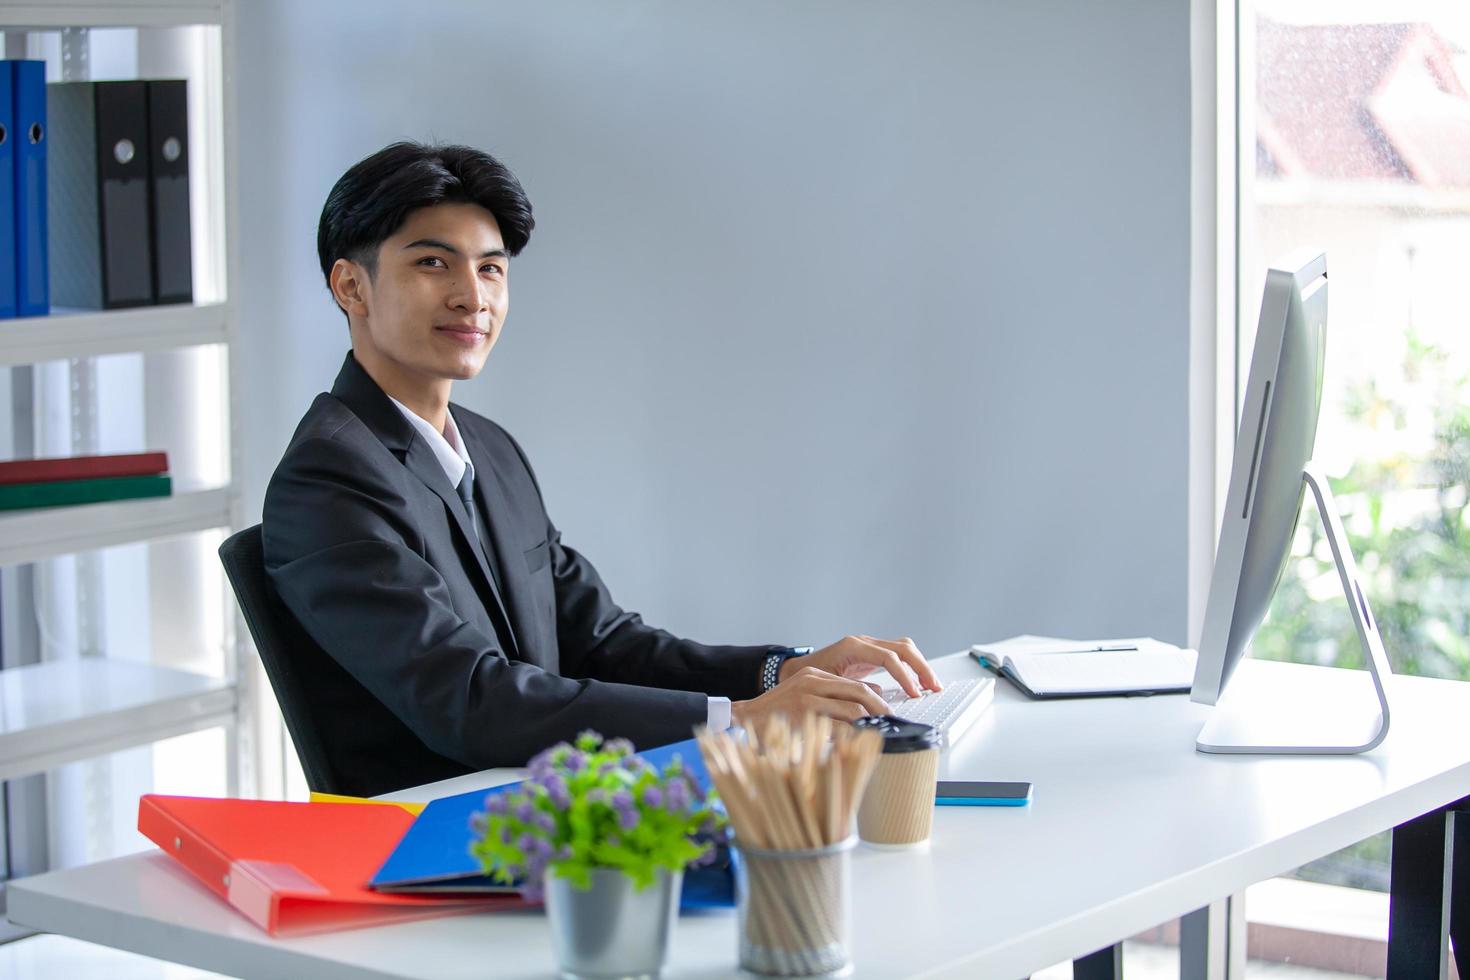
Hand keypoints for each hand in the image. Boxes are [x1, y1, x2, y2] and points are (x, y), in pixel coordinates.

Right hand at [730, 665, 890, 728]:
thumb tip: (873, 696)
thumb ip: (834, 694)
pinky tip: (856, 747)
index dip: (878, 701)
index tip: (889, 715)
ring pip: (851, 710)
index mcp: (815, 675)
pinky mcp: (801, 716)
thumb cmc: (779, 711)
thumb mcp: (806, 693)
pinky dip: (850, 738)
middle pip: (859, 693)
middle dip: (880, 711)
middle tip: (891, 726)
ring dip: (868, 725)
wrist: (745, 717)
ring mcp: (806, 698)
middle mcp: (812, 681)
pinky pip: (835, 728)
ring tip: (878, 737)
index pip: (857, 684)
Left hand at [782, 634, 940, 698]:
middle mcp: (863, 642)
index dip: (904, 675)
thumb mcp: (827, 687)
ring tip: (931, 686)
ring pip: (904, 648)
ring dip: (920, 666)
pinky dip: (912, 667)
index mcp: (852, 647)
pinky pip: (898, 655)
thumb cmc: (807, 680)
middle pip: (902, 647)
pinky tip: (917, 683)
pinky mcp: (872, 655)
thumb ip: (850, 693)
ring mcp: (868, 646)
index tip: (914, 693)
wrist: (794, 671)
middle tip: (933, 688)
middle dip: (921, 667)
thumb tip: (875, 703)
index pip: (888, 657)